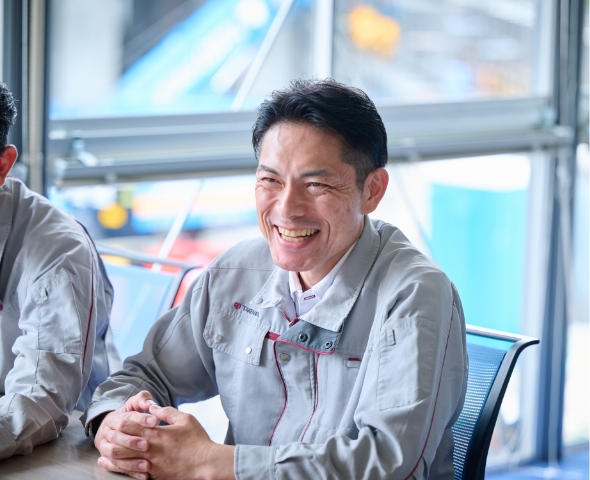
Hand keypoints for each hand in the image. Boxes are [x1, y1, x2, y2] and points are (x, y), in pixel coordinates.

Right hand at [95, 391, 157, 479]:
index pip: (126, 418)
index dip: (141, 420)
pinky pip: (118, 467)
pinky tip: (145, 474)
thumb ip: (142, 399)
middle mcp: (108, 433)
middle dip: (132, 441)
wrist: (113, 429)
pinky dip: (131, 471)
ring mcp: (106, 448)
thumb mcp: (134, 404)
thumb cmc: (129, 416)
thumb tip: (149, 402)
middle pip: (117, 437)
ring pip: (114, 454)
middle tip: (147, 444)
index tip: (155, 421)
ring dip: (130, 460)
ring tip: (147, 463)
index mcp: (114, 419)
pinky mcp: (111, 460)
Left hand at [95, 392, 234, 479]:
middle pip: (124, 443)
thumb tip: (153, 407)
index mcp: (157, 433)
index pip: (132, 425)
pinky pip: (133, 473)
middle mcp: (150, 449)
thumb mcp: (185, 419)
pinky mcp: (154, 475)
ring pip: (125, 460)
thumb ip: (167, 412)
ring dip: (113, 457)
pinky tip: (116, 467)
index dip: (122, 421)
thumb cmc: (197, 440)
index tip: (115, 419)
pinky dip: (122, 469)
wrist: (205, 463)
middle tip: (105, 436)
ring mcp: (151, 464)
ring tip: (103, 454)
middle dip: (113, 439)